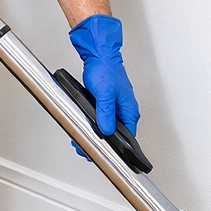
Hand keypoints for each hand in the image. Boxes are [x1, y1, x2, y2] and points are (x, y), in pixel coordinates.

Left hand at [69, 14, 138, 159]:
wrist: (99, 56)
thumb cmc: (106, 70)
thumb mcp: (105, 94)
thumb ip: (106, 113)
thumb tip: (106, 130)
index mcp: (129, 112)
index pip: (125, 138)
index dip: (114, 148)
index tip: (102, 155)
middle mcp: (123, 112)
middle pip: (114, 135)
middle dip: (101, 143)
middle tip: (86, 150)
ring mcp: (114, 108)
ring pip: (106, 127)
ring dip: (94, 134)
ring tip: (81, 142)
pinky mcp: (104, 104)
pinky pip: (100, 119)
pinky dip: (92, 124)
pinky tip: (83, 128)